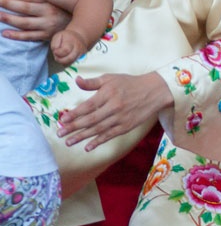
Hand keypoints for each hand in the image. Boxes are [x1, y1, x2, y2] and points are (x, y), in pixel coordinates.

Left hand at [0, 0, 71, 41]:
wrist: (82, 22)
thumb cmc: (64, 8)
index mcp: (50, 1)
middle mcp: (49, 12)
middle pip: (25, 8)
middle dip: (8, 4)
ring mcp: (48, 25)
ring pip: (25, 22)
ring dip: (9, 19)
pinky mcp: (47, 36)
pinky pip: (29, 36)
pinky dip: (16, 35)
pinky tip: (5, 33)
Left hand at [50, 28, 88, 65]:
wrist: (79, 37)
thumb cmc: (66, 37)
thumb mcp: (58, 36)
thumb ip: (54, 44)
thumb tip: (55, 52)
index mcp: (72, 41)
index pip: (66, 50)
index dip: (58, 53)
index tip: (55, 51)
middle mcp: (78, 48)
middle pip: (69, 59)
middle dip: (60, 59)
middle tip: (57, 55)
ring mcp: (81, 54)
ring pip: (70, 63)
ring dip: (63, 61)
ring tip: (61, 56)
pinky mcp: (81, 58)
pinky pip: (72, 64)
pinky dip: (66, 63)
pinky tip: (65, 58)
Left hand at [57, 72, 171, 150]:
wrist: (155, 91)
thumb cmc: (130, 83)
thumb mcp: (111, 78)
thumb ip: (93, 82)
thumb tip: (76, 80)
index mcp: (108, 94)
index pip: (88, 106)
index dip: (74, 114)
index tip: (62, 120)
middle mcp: (114, 106)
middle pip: (90, 120)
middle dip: (74, 128)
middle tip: (60, 134)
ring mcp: (120, 118)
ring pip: (98, 129)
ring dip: (82, 137)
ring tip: (69, 142)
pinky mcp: (126, 126)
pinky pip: (110, 135)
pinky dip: (98, 141)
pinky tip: (88, 147)